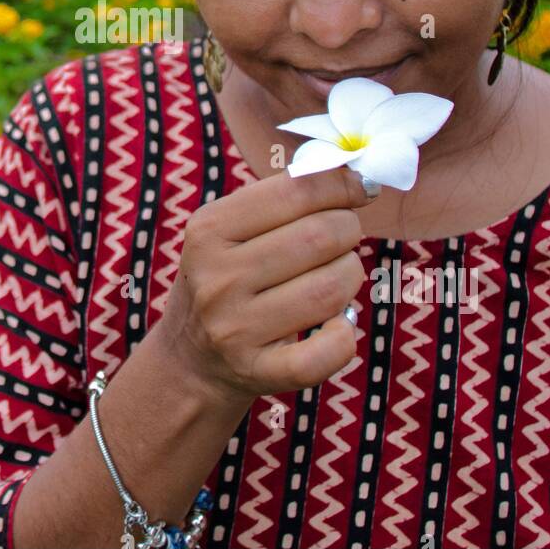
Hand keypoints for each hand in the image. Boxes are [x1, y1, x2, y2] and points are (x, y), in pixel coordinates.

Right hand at [158, 166, 377, 405]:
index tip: (360, 188)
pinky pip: (327, 352)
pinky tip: (338, 325)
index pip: (295, 192)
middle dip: (349, 231)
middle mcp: (217, 277)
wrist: (189, 360)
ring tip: (336, 277)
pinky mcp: (258, 371)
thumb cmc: (226, 278)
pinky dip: (346, 335)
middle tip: (343, 238)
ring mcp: (235, 328)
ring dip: (350, 278)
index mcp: (208, 230)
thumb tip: (357, 178)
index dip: (340, 185)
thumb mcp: (229, 231)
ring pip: (331, 290)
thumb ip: (283, 199)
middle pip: (321, 237)